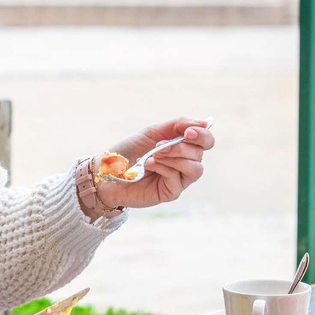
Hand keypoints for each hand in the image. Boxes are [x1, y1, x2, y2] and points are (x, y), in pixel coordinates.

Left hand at [96, 117, 214, 209]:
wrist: (108, 170)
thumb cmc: (128, 151)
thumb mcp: (152, 132)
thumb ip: (177, 125)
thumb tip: (204, 122)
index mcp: (182, 146)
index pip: (206, 141)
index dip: (202, 135)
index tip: (188, 132)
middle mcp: (184, 163)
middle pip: (201, 153)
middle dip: (181, 147)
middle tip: (160, 146)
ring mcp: (179, 179)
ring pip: (195, 168)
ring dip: (175, 158)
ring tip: (154, 155)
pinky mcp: (171, 192)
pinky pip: (178, 178)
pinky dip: (163, 168)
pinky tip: (148, 166)